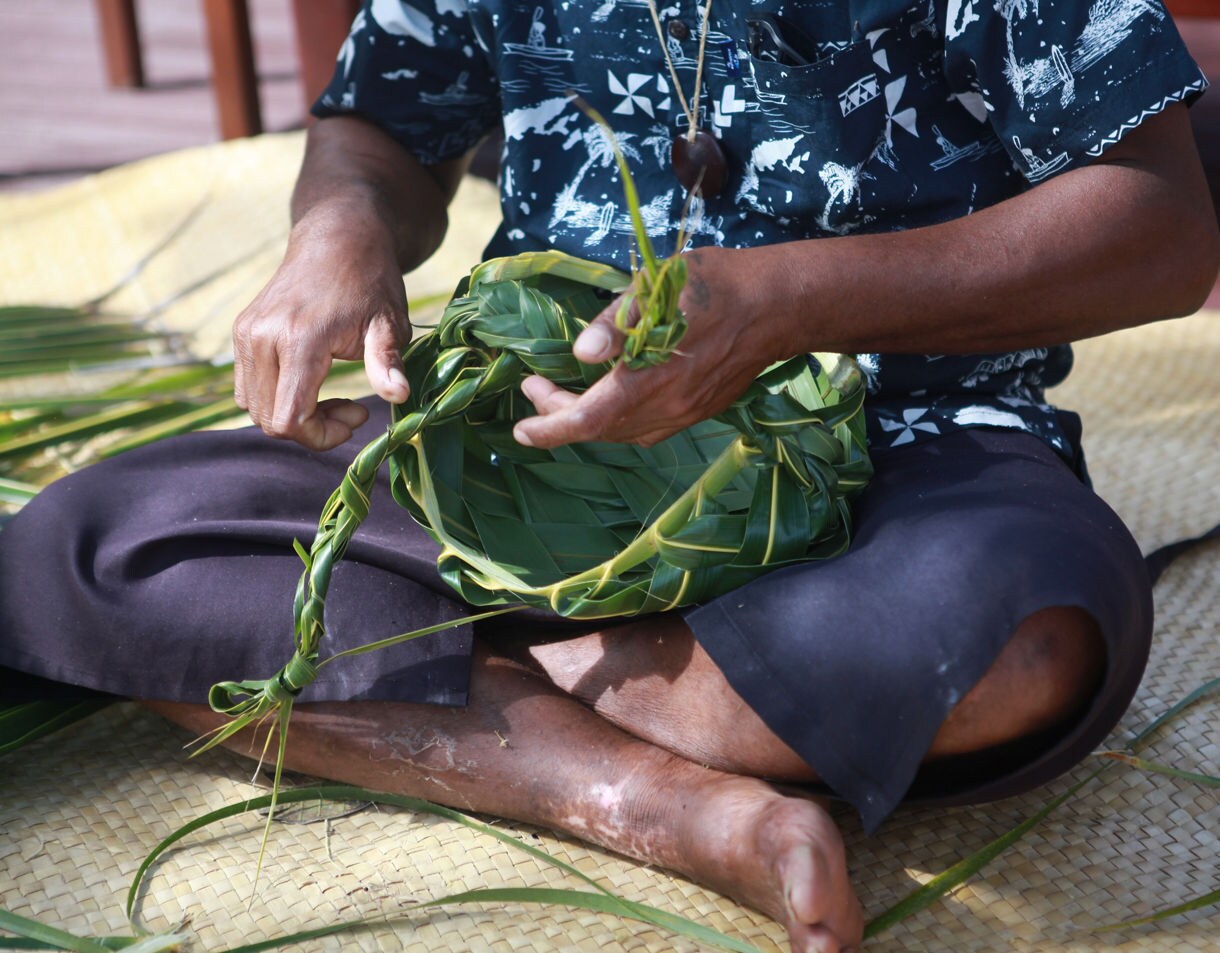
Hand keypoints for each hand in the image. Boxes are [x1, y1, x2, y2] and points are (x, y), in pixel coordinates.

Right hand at [232, 204, 411, 449]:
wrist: (337, 238)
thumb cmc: (370, 281)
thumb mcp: (389, 322)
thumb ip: (387, 361)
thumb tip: (399, 395)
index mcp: (299, 339)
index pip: (289, 419)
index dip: (321, 436)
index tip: (357, 416)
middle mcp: (262, 338)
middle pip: (269, 420)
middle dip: (311, 428)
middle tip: (351, 409)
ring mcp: (246, 335)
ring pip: (254, 408)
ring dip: (293, 415)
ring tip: (331, 396)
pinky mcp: (241, 333)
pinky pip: (247, 388)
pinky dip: (277, 398)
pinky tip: (311, 382)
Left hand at [513, 245, 783, 446]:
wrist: (781, 304)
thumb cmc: (717, 285)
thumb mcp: (661, 286)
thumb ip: (617, 322)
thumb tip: (581, 352)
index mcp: (651, 378)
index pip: (588, 420)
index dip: (549, 429)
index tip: (520, 428)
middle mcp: (668, 406)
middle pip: (602, 430)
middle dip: (561, 415)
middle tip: (537, 387)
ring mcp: (687, 413)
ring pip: (625, 434)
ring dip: (591, 422)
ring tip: (567, 395)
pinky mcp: (701, 411)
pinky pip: (650, 429)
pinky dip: (620, 422)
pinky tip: (613, 400)